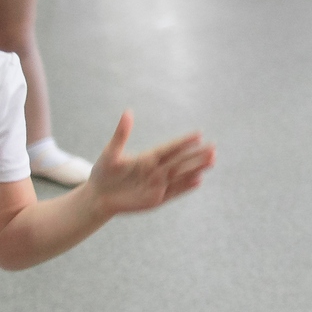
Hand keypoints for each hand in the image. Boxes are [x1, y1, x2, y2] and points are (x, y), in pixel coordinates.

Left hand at [82, 112, 214, 214]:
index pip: (170, 148)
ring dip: (196, 168)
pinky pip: (174, 192)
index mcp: (147, 157)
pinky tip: (199, 180)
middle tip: (213, 147)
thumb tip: (128, 112)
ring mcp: (157, 185)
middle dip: (196, 155)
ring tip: (212, 161)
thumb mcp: (111, 153)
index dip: (183, 142)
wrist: (98, 197)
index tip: (199, 134)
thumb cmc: (102, 173)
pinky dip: (185, 187)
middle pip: (180, 161)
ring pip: (181, 175)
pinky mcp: (156, 199)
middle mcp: (156, 170)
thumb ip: (121, 134)